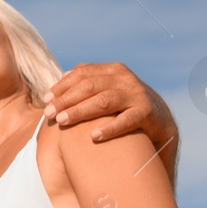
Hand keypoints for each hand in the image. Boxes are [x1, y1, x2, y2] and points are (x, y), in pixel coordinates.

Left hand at [43, 63, 177, 169]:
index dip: (62, 86)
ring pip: (104, 100)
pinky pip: (126, 121)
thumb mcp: (107, 91)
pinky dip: (109, 128)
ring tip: (63, 121)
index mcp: (112, 70)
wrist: (160, 122)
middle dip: (66, 100)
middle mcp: (125, 79)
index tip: (46, 100)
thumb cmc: (124, 107)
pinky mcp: (147, 113)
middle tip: (50, 114)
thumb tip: (60, 79)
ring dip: (80, 111)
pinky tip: (93, 136)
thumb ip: (87, 84)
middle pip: (89, 86)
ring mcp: (136, 94)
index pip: (82, 73)